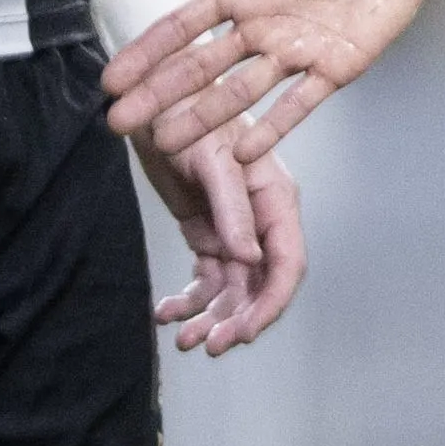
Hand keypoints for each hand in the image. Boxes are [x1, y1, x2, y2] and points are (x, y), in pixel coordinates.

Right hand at [104, 0, 444, 162]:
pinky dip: (272, 128)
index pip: (182, 27)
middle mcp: (261, 26)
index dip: (146, 52)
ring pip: (240, 92)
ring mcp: (296, 49)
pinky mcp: (335, 66)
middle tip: (119, 125)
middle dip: (159, 96)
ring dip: (204, 118)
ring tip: (167, 144)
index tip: (111, 80)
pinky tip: (243, 153)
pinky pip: (298, 103)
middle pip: (200, 68)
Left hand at [130, 117, 304, 355]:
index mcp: (276, 200)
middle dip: (236, 320)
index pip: (287, 263)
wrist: (157, 101)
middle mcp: (260, 221)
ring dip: (209, 317)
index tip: (245, 333)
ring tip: (181, 338)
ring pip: (231, 290)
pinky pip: (205, 279)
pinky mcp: (208, 234)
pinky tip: (165, 312)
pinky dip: (187, 301)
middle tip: (206, 344)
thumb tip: (249, 260)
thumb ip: (232, 210)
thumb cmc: (190, 115)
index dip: (271, 304)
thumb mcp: (212, 161)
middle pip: (260, 285)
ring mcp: (234, 230)